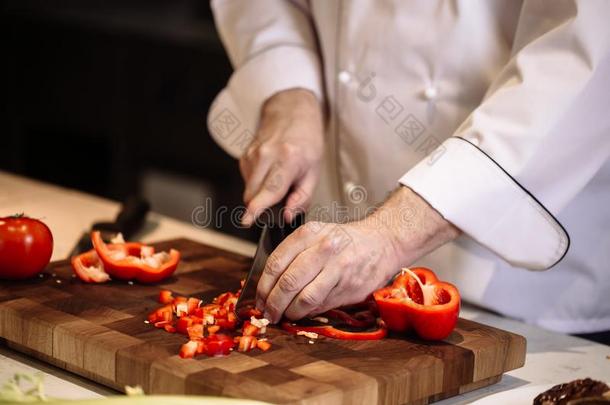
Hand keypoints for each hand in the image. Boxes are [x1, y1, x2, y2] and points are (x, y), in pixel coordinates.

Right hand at [240, 88, 323, 225]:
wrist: (293, 115)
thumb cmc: (307, 144)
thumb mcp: (314, 173)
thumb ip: (302, 198)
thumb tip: (288, 216)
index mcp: (288, 159)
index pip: (270, 189)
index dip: (257, 208)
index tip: (247, 220)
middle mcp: (266, 155)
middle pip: (253, 195)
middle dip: (264, 205)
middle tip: (283, 198)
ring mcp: (252, 154)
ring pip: (249, 190)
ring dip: (261, 194)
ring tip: (279, 179)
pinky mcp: (244, 156)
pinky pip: (247, 181)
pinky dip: (258, 183)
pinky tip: (270, 172)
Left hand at [256, 186, 460, 322]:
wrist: (381, 243)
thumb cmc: (343, 242)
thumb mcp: (316, 236)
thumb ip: (293, 255)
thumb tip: (268, 285)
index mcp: (309, 233)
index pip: (276, 262)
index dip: (263, 285)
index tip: (258, 298)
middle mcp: (324, 248)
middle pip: (288, 282)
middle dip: (273, 303)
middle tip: (267, 312)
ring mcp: (338, 268)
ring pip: (304, 297)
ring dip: (289, 312)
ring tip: (283, 315)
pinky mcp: (349, 286)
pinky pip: (320, 305)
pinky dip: (306, 312)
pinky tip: (301, 313)